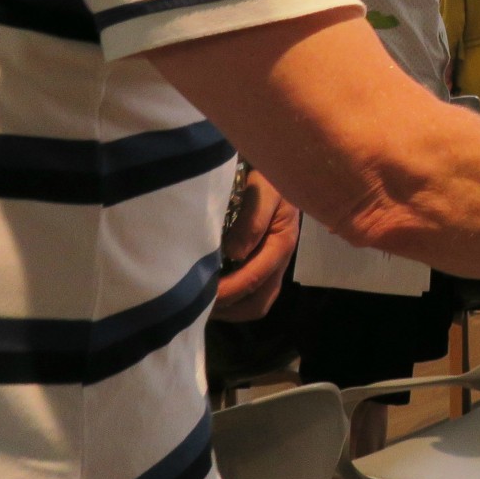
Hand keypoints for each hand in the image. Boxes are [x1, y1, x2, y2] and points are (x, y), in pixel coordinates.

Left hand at [213, 171, 298, 321]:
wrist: (281, 169)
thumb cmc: (271, 177)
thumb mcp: (265, 190)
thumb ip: (253, 220)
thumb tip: (235, 253)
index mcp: (282, 243)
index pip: (254, 278)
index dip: (227, 291)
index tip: (199, 295)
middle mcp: (280, 261)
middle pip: (257, 303)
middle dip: (228, 308)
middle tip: (197, 307)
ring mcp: (272, 265)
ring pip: (255, 304)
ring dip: (229, 309)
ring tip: (202, 305)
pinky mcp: (263, 264)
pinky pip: (251, 294)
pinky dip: (231, 301)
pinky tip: (211, 293)